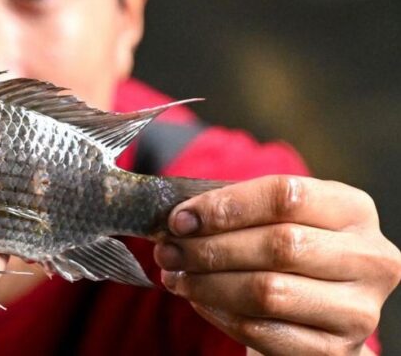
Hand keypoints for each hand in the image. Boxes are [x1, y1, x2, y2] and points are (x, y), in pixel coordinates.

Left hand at [153, 175, 400, 355]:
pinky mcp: (335, 351)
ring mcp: (358, 310)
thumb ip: (236, 210)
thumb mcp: (276, 219)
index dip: (225, 206)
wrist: (320, 312)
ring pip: (267, 291)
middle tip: (167, 249)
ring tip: (175, 274)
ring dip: (207, 282)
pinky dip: (219, 313)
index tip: (181, 218)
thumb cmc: (290, 253)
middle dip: (209, 247)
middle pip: (277, 244)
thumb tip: (179, 217)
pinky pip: (262, 330)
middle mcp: (369, 258)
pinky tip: (198, 299)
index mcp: (353, 209)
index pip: (286, 195)